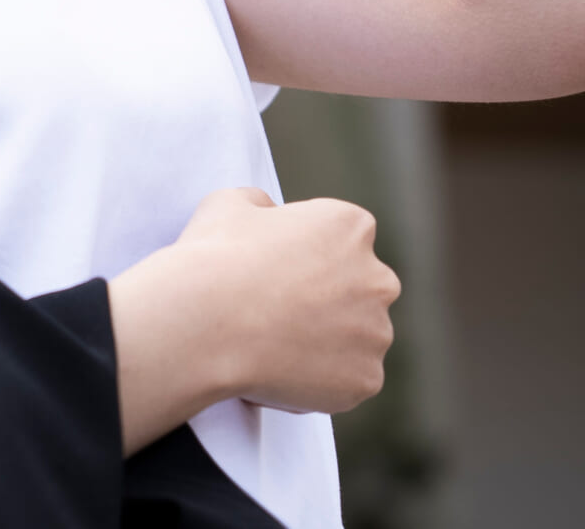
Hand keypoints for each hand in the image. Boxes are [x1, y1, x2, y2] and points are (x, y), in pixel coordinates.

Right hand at [188, 186, 402, 412]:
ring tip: (274, 345)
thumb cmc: (215, 259)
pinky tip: (280, 372)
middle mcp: (377, 278)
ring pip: (358, 337)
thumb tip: (268, 215)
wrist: (206, 326)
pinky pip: (349, 380)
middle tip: (281, 309)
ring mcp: (376, 333)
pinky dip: (322, 380)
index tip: (280, 265)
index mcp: (349, 226)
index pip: (345, 235)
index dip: (311, 250)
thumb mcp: (228, 204)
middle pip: (362, 287)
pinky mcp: (366, 379)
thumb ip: (261, 205)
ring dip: (329, 341)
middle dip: (332, 297)